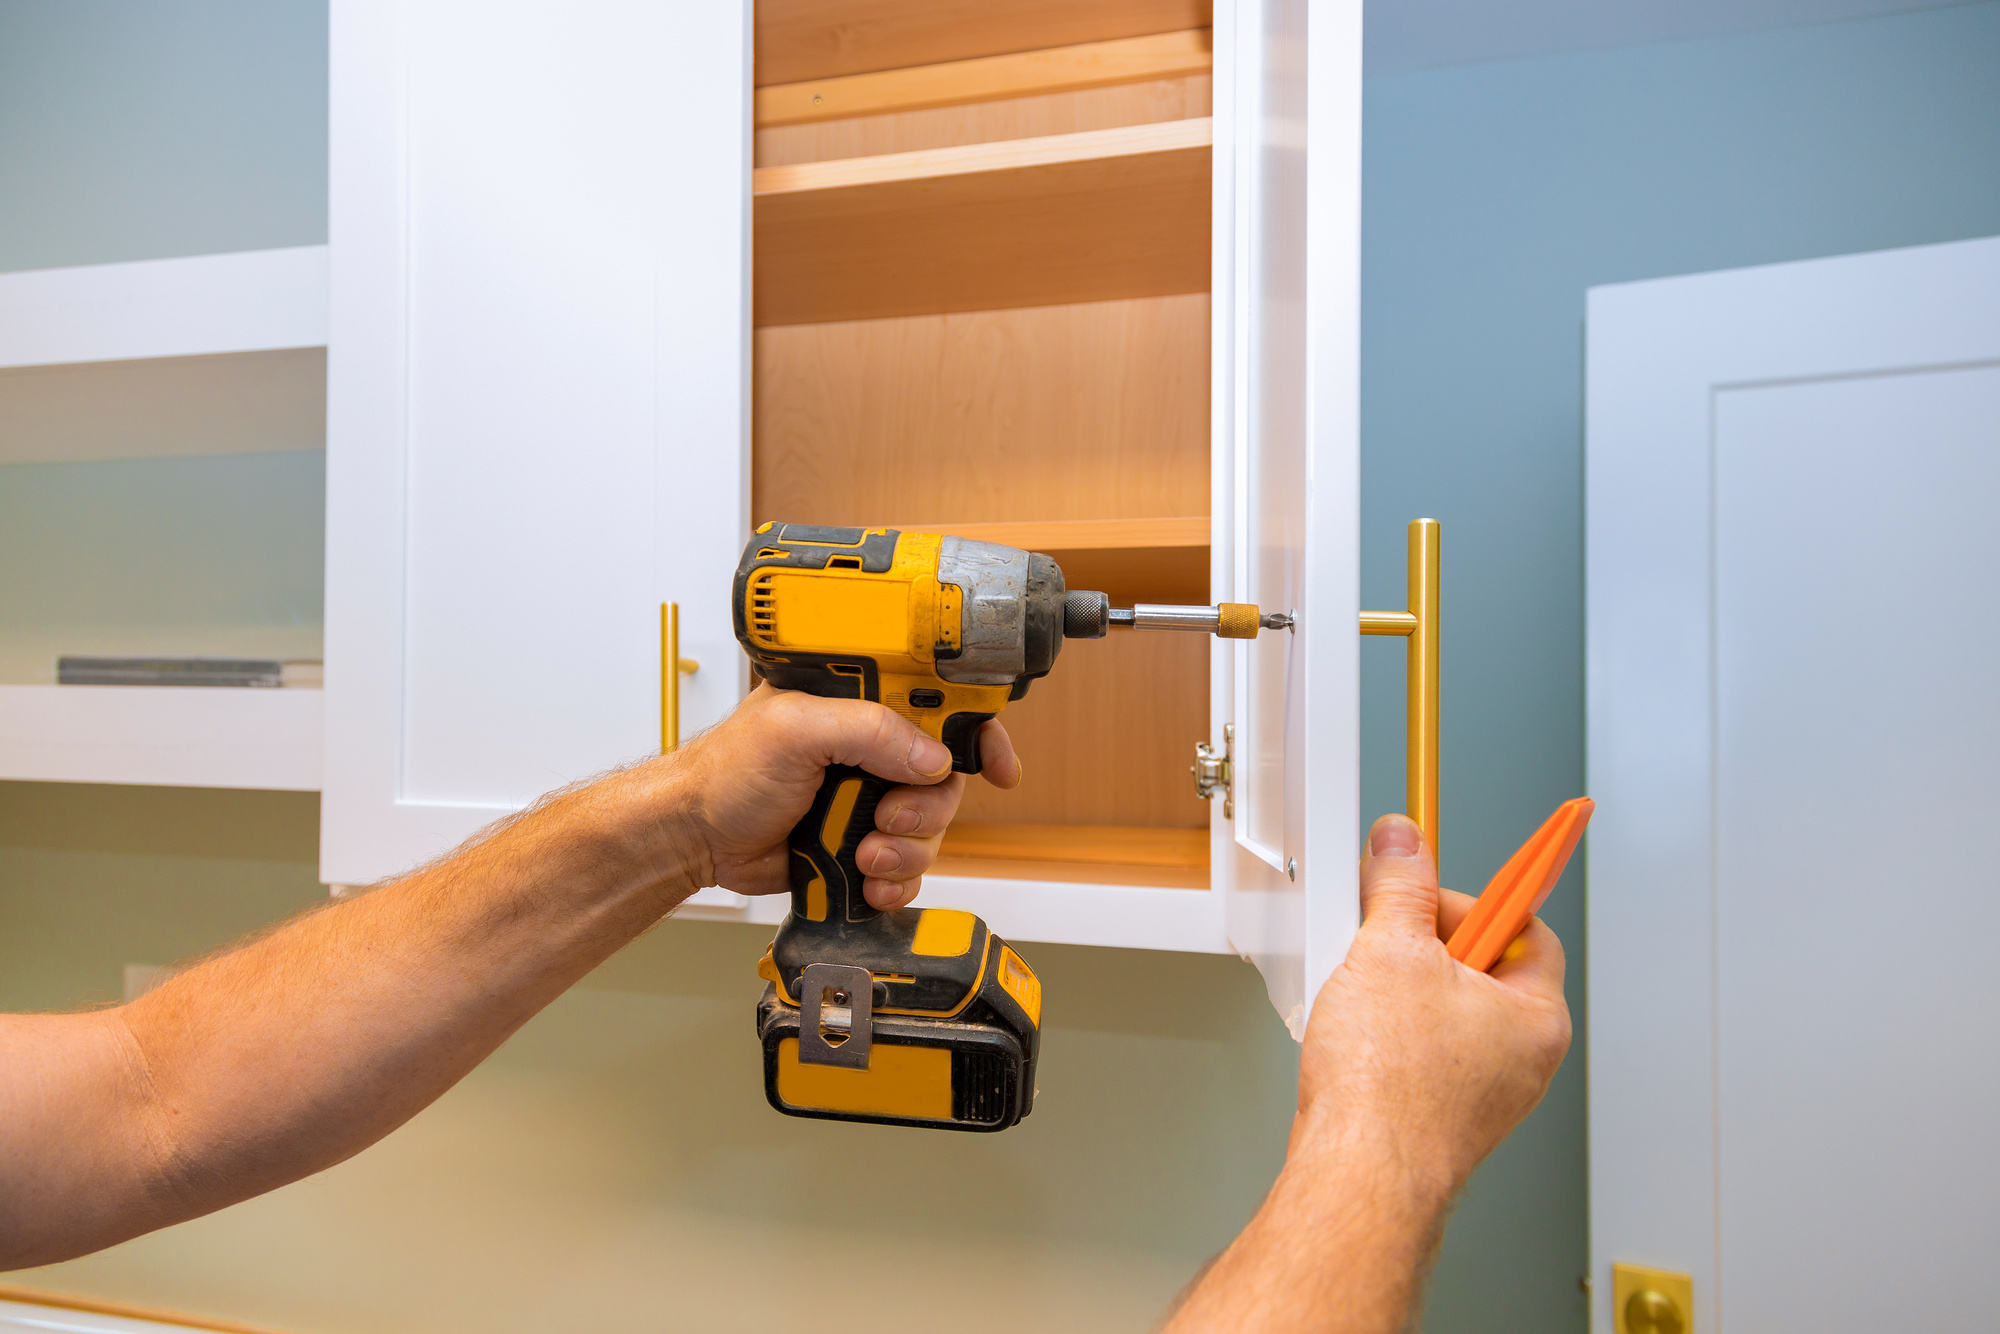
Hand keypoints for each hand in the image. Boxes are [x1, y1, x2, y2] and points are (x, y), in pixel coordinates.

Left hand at [658, 684, 1020, 909]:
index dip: (978, 732)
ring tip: (864, 856)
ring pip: (932, 827)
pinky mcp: (860, 841)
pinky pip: (908, 865)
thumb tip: (933, 758)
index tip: (998, 766)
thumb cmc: (726, 771)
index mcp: (860, 702)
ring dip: (908, 850)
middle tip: (889, 819)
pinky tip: (868, 880)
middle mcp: (871, 746)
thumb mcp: (796, 730)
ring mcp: (868, 796)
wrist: (695, 837)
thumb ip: (869, 732)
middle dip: (928, 808)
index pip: (940, 703)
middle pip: (945, 777)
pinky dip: (897, 879)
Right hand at [1293, 814, 1570, 1200]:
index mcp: (1536, 1016)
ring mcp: (1480, 1091)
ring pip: (1442, 1008)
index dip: (1468, 897)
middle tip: (1384, 940)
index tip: (1427, 882)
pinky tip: (1353, 1035)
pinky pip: (1419, 1049)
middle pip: (1476, 964)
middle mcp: (1520, 1058)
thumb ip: (1399, 886)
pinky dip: (1385, 1032)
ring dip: (1397, 989)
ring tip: (1363, 994)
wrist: (1358, 1174)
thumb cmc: (1390, 1091)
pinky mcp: (1439, 1113)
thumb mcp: (1390, 951)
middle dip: (1421, 944)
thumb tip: (1403, 844)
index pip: (1521, 924)